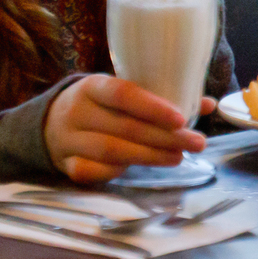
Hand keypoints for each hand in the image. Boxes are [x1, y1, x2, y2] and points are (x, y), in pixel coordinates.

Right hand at [44, 75, 208, 184]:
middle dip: (165, 138)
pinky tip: (144, 169)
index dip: (153, 107)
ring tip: (179, 156)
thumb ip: (160, 98)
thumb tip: (207, 104)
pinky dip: (121, 171)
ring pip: (112, 151)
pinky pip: (95, 172)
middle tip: (197, 143)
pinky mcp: (66, 166)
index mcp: (91, 86)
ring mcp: (68, 140)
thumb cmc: (100, 107)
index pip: (122, 94)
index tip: (182, 119)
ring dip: (150, 156)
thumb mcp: (121, 95)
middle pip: (124, 127)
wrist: (50, 125)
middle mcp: (76, 111)